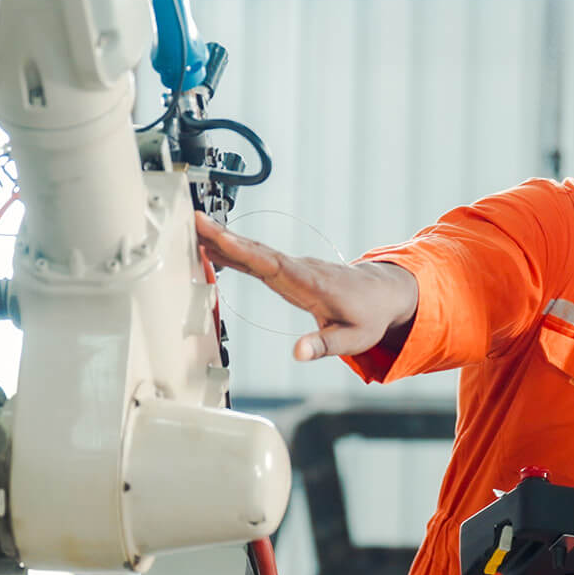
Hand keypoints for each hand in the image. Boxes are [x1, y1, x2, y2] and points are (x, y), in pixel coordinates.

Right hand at [195, 212, 418, 360]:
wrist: (382, 294)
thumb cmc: (369, 317)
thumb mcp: (352, 339)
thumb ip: (324, 346)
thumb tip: (298, 353)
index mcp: (311, 283)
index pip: (273, 265)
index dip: (245, 252)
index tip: (220, 239)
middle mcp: (298, 269)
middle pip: (256, 251)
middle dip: (225, 237)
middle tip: (194, 220)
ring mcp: (292, 267)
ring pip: (254, 251)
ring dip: (224, 240)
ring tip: (191, 227)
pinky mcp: (287, 270)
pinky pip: (256, 258)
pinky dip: (234, 252)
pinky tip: (212, 248)